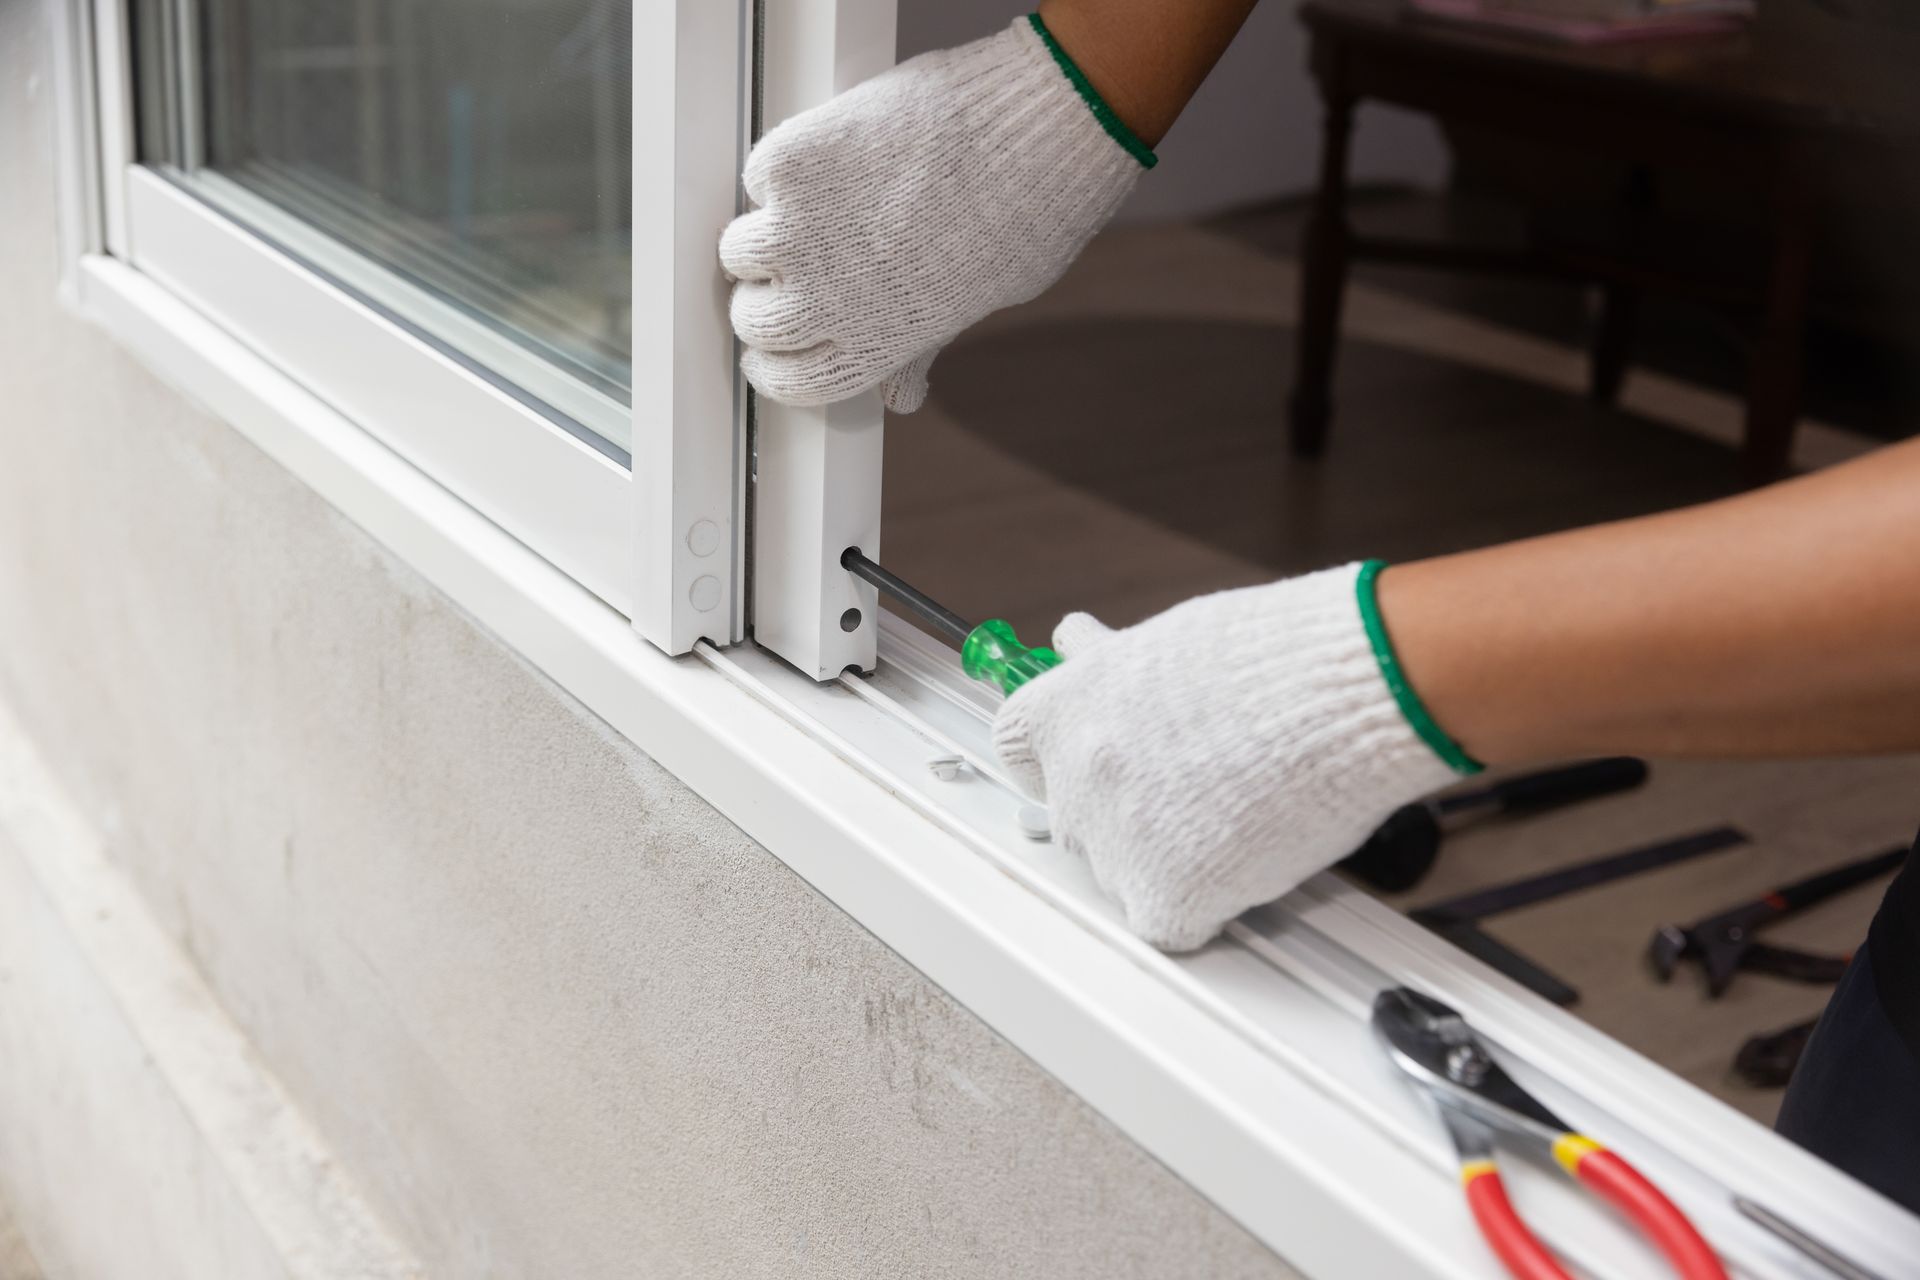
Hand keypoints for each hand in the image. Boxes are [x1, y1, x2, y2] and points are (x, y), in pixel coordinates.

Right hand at [719, 16, 1149, 413]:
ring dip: (759, 237)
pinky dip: (779, 173)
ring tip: (795, 215)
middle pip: (753, 320)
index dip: (771, 366)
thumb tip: (901, 394)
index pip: (788, 381)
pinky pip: (758, 179)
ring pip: (738, 252)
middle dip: (762, 299)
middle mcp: (823, 303)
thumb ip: (916, 349)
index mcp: (869, 349)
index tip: (766, 350)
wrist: (1025, 139)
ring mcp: (799, 234)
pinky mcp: (789, 168)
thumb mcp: (966, 307)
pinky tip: (826, 162)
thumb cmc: (1018, 221)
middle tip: (781, 271)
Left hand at [991, 564, 1462, 949]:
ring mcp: (1115, 842)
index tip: (1077, 759)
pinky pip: (1173, 922)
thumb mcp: (1170, 640)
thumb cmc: (1273, 656)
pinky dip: (1208, 906)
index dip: (1054, 756)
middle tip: (1189, 791)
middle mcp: (1075, 775)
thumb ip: (1115, 667)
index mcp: (1067, 705)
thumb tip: (1083, 649)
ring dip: (1166, 858)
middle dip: (1121, 811)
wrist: (1337, 695)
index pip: (1015, 745)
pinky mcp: (1165, 896)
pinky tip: (1246, 859)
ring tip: (1236, 813)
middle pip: (1072, 817)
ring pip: (1122, 873)